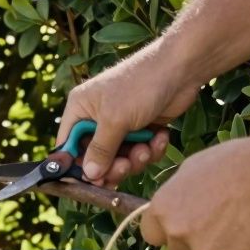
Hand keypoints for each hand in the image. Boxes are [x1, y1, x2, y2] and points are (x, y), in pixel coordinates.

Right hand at [57, 46, 198, 186]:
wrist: (181, 69)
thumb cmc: (140, 85)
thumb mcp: (115, 119)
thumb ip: (100, 149)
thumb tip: (88, 175)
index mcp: (80, 109)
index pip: (68, 145)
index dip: (77, 165)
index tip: (90, 180)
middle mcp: (97, 117)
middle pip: (96, 157)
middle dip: (113, 165)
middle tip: (125, 167)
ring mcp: (120, 123)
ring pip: (120, 158)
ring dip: (135, 159)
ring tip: (146, 148)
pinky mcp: (142, 128)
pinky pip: (140, 152)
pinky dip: (151, 149)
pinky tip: (160, 137)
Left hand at [140, 136, 249, 249]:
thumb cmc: (232, 162)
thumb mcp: (192, 169)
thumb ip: (177, 195)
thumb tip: (175, 206)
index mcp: (163, 209)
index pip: (151, 235)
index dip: (166, 232)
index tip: (179, 227)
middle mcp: (178, 233)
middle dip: (193, 241)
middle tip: (216, 222)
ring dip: (219, 246)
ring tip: (240, 219)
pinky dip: (242, 249)